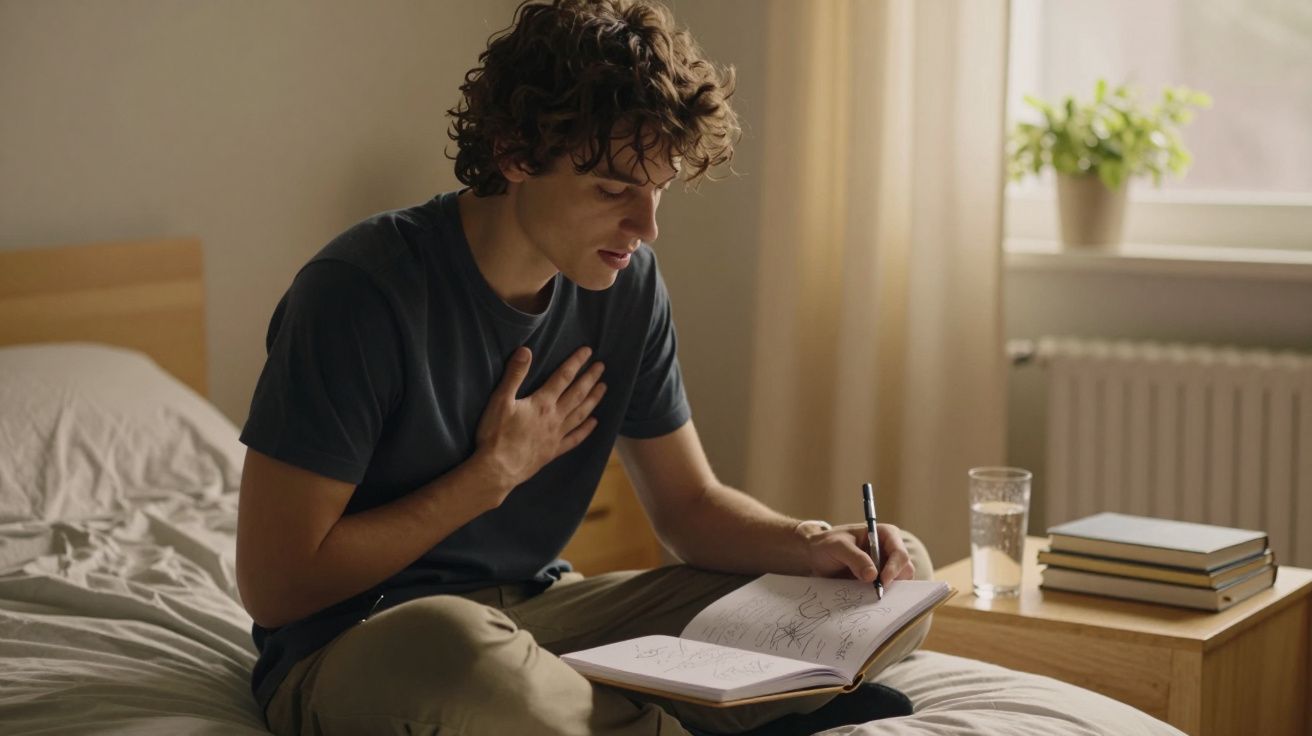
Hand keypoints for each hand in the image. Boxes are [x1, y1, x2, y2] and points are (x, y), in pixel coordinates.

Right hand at [473, 345, 606, 496]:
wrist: (497, 469)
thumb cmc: (496, 435)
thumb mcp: (500, 401)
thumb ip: (514, 375)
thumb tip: (526, 350)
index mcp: (542, 403)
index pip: (563, 377)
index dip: (576, 362)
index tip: (588, 351)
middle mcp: (554, 418)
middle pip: (577, 394)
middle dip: (590, 378)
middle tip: (602, 366)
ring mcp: (556, 436)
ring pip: (580, 414)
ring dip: (593, 400)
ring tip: (604, 388)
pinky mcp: (553, 451)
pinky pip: (575, 439)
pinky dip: (586, 430)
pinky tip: (594, 423)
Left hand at [801, 522, 914, 585]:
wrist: (816, 555)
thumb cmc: (827, 543)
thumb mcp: (837, 546)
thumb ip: (855, 558)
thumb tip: (872, 576)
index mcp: (885, 535)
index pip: (900, 553)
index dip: (894, 568)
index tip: (882, 581)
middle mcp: (890, 550)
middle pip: (905, 570)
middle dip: (893, 581)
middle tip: (875, 591)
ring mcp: (886, 566)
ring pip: (900, 583)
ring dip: (888, 590)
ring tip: (868, 592)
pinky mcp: (880, 580)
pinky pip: (888, 591)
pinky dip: (881, 595)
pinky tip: (866, 596)